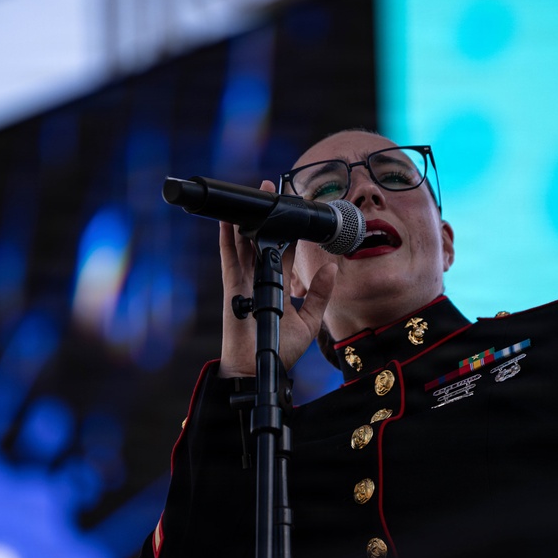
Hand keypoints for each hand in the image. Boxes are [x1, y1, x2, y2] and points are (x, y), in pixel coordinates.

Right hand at [218, 180, 337, 377]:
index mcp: (277, 284)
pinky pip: (228, 257)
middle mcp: (259, 278)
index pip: (284, 250)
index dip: (289, 230)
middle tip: (273, 188)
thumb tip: (331, 267)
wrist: (258, 368)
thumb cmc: (280, 350)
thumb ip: (319, 294)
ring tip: (255, 193)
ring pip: (245, 242)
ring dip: (248, 218)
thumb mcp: (309, 320)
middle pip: (262, 239)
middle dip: (268, 215)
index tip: (295, 209)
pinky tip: (228, 219)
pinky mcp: (232, 286)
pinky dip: (226, 238)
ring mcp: (244, 280)